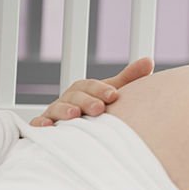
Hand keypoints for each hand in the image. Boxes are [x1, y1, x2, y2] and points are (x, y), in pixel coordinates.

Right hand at [29, 57, 153, 126]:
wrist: (81, 128)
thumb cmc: (98, 107)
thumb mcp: (112, 92)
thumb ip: (129, 78)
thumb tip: (149, 61)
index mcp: (83, 90)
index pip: (90, 86)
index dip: (101, 89)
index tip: (114, 95)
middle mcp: (68, 99)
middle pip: (74, 96)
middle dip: (86, 101)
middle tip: (99, 108)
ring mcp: (55, 112)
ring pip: (56, 109)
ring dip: (64, 111)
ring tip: (75, 115)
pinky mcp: (45, 126)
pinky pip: (39, 124)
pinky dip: (41, 124)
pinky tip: (47, 127)